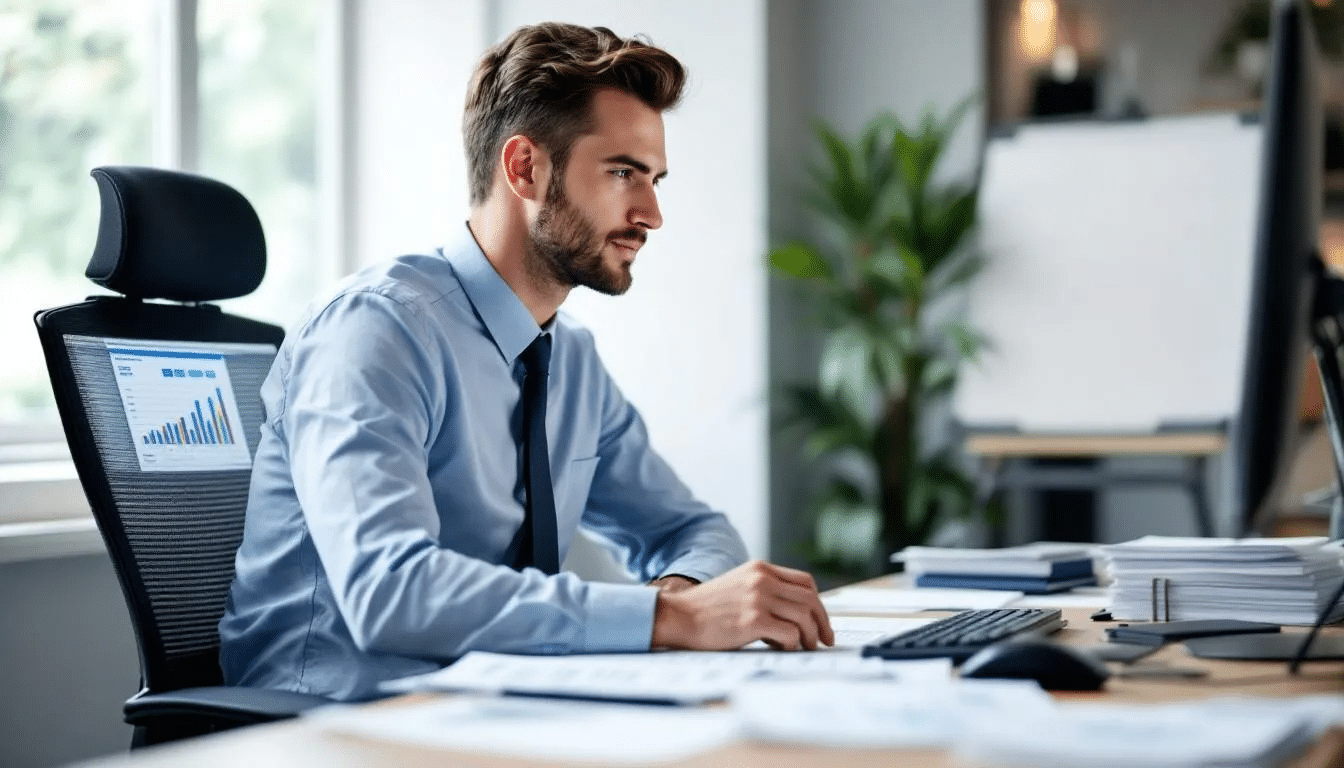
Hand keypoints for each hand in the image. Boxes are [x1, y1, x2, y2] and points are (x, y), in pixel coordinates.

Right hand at [650, 560, 833, 650]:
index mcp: (761, 569)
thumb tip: (794, 613)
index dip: (818, 604)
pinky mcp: (753, 620)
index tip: (821, 621)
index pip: (805, 582)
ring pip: (804, 617)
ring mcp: (758, 598)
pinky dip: (792, 644)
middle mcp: (763, 579)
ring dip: (810, 636)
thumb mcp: (738, 586)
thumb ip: (764, 590)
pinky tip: (781, 648)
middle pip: (810, 599)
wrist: (678, 616)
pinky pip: (790, 634)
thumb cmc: (706, 608)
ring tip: (805, 647)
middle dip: (822, 622)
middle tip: (824, 640)